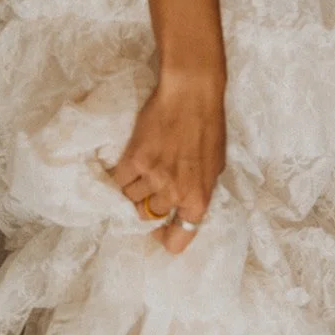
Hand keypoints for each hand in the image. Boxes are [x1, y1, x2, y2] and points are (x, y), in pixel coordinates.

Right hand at [114, 66, 226, 253]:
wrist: (191, 95)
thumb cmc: (209, 127)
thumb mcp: (215, 166)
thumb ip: (198, 190)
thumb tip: (181, 208)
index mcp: (198, 199)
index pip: (178, 239)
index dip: (166, 238)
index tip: (159, 231)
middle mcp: (174, 194)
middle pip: (148, 216)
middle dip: (148, 205)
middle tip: (150, 188)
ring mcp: (152, 177)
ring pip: (130, 198)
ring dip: (133, 188)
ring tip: (142, 169)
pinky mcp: (133, 160)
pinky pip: (119, 180)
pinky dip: (122, 175)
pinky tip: (130, 162)